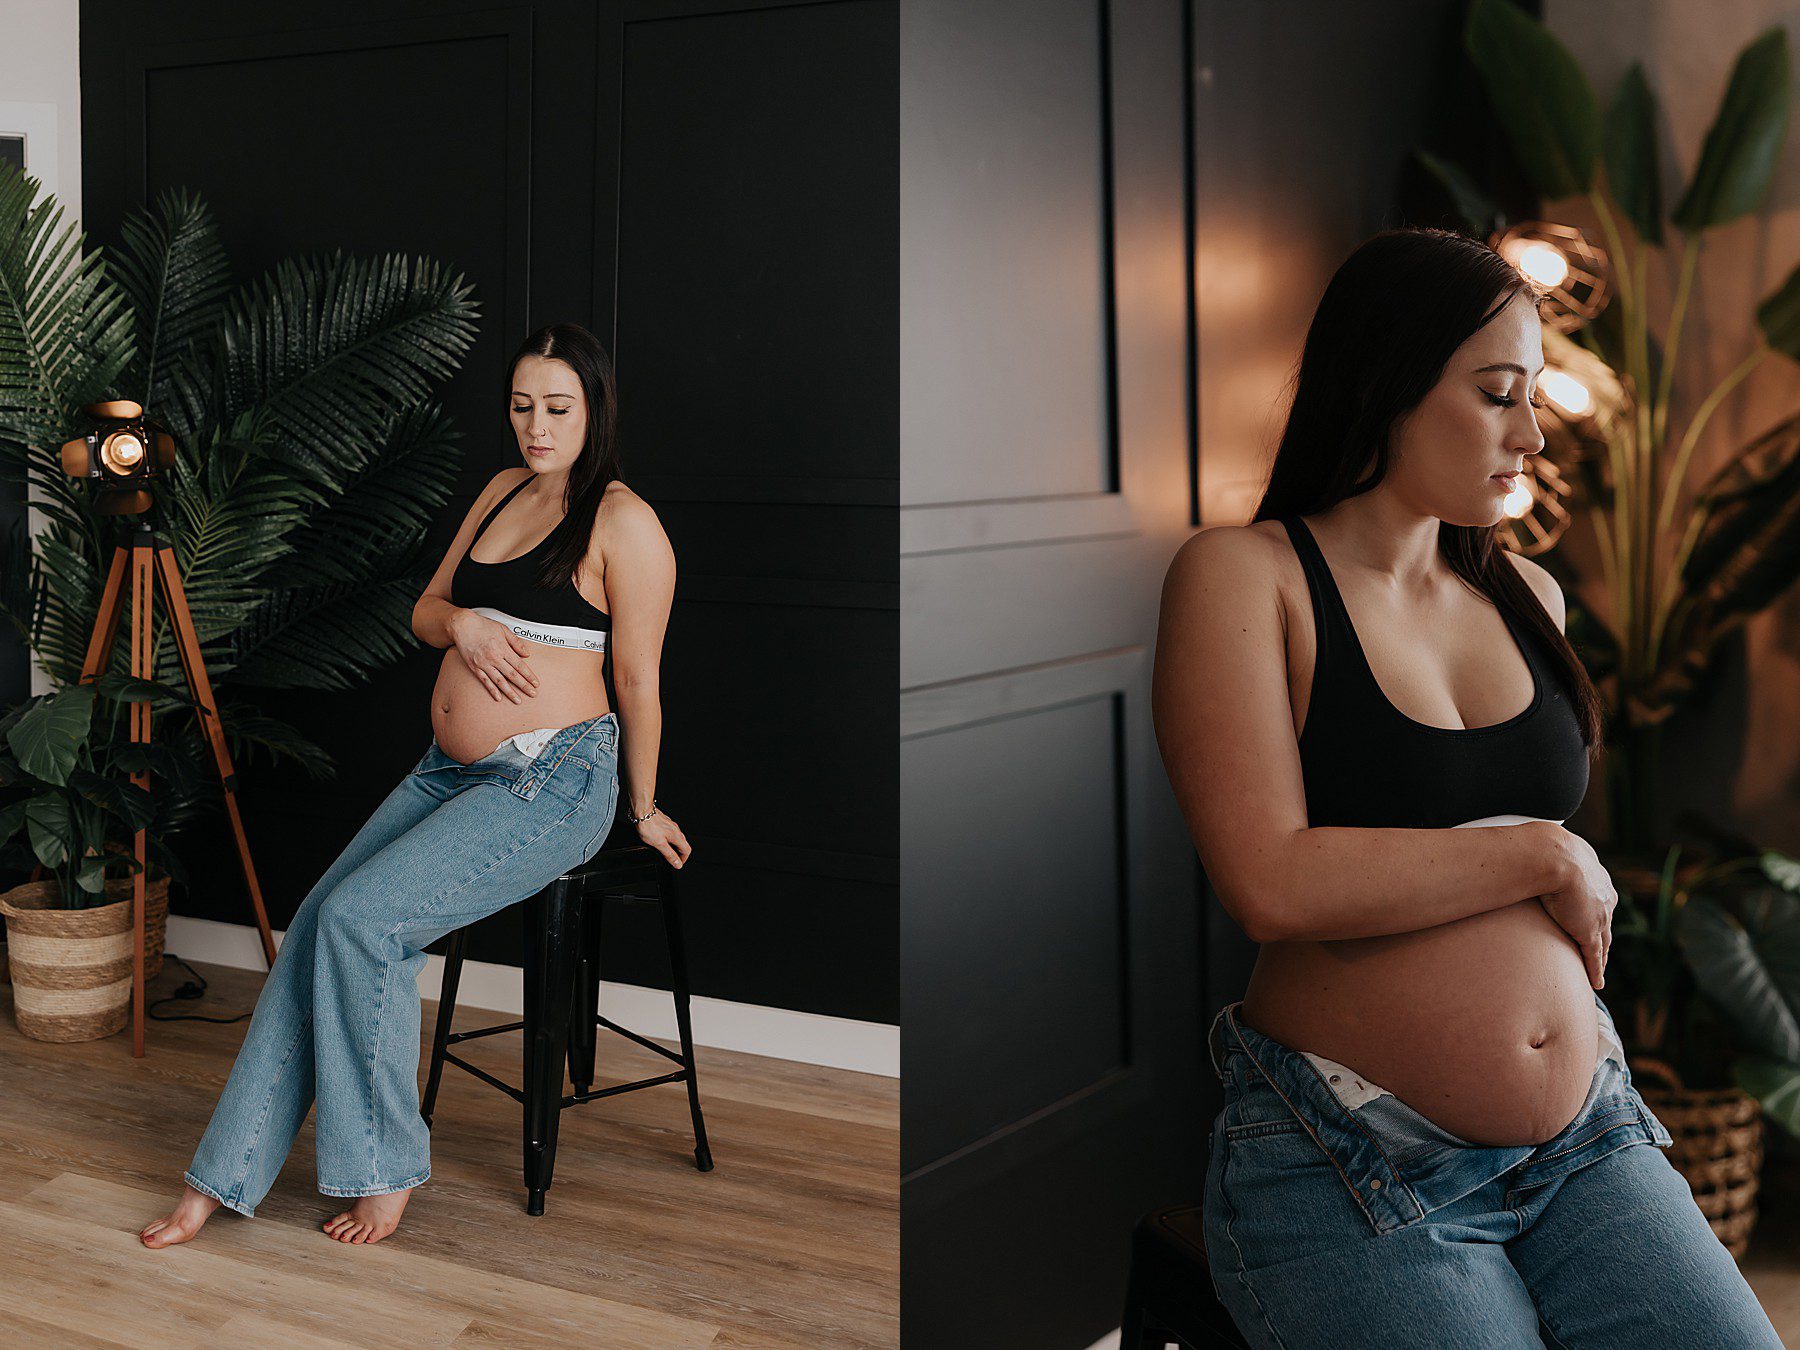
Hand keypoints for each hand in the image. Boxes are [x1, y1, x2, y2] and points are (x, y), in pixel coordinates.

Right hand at [449, 610, 538, 702]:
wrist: (462, 626)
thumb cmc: (483, 626)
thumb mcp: (503, 629)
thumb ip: (516, 642)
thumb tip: (527, 653)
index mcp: (503, 648)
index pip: (520, 665)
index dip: (529, 675)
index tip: (536, 683)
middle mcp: (494, 658)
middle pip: (512, 675)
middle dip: (524, 686)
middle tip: (532, 694)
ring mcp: (484, 664)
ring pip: (499, 681)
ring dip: (510, 692)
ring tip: (518, 700)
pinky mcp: (474, 667)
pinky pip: (485, 681)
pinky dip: (492, 690)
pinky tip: (498, 698)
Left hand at [634, 807, 691, 868]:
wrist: (642, 811)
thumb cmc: (649, 826)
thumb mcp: (659, 844)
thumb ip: (669, 855)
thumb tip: (678, 864)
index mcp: (677, 836)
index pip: (687, 850)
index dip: (683, 859)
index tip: (678, 864)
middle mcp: (676, 830)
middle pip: (683, 844)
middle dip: (679, 853)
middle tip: (671, 860)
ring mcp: (671, 825)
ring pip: (677, 838)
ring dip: (674, 846)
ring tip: (665, 851)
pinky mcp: (665, 822)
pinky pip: (670, 833)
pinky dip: (668, 839)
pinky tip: (660, 840)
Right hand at [1536, 825, 1616, 989]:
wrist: (1551, 856)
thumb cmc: (1542, 847)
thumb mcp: (1545, 848)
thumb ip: (1538, 854)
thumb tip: (1516, 850)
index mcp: (1594, 873)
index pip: (1596, 897)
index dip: (1592, 909)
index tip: (1586, 916)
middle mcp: (1603, 895)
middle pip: (1604, 921)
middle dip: (1601, 934)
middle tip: (1597, 947)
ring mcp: (1599, 914)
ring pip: (1603, 941)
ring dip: (1600, 955)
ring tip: (1597, 968)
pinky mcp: (1589, 931)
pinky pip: (1595, 956)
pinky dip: (1596, 970)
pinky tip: (1596, 982)